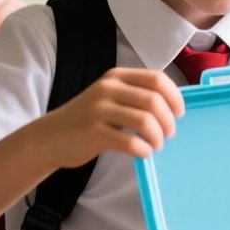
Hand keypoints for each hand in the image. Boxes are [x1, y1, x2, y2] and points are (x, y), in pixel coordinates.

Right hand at [33, 68, 183, 166]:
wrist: (50, 137)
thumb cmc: (87, 119)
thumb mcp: (110, 97)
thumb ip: (135, 96)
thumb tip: (172, 107)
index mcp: (116, 77)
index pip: (157, 79)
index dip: (174, 97)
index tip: (179, 113)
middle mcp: (108, 89)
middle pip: (154, 101)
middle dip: (168, 121)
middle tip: (168, 134)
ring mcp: (99, 110)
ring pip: (145, 121)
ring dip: (158, 136)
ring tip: (156, 144)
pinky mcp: (93, 132)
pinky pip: (129, 142)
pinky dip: (143, 149)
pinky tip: (143, 152)